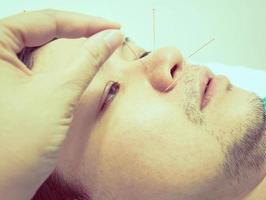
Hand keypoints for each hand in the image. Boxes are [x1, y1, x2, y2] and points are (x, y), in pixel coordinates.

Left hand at [0, 9, 123, 198]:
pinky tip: (73, 67)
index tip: (111, 28)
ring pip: (38, 46)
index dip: (85, 23)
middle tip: (106, 34)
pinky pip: (35, 65)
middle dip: (77, 31)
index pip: (45, 20)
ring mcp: (0, 74)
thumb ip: (88, 60)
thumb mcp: (58, 94)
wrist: (0, 188)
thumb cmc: (13, 148)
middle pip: (41, 30)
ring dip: (68, 46)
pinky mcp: (8, 88)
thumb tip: (109, 37)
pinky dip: (58, 64)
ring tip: (94, 45)